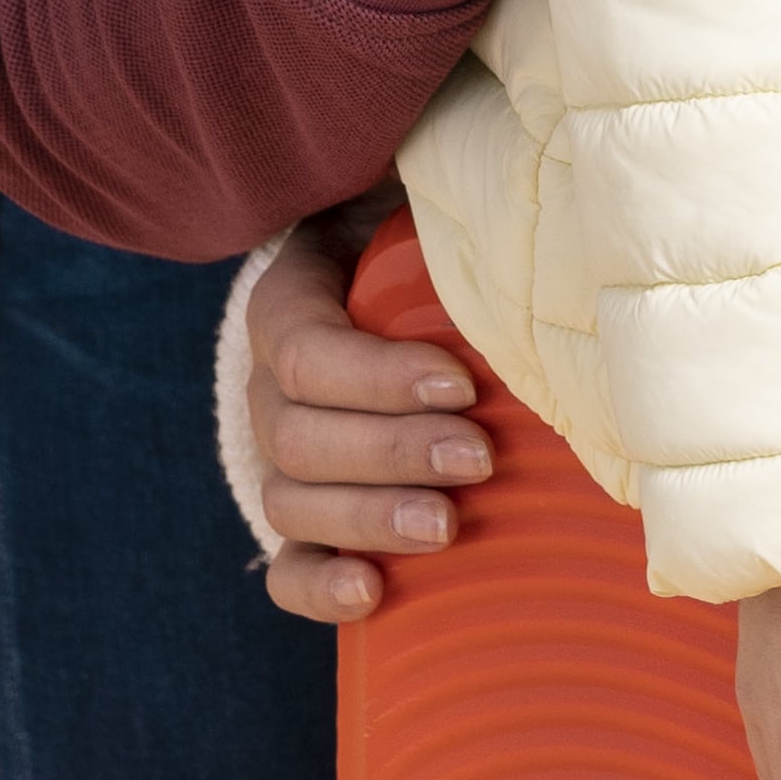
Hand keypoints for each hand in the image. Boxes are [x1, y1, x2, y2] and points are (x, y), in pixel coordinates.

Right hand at [243, 220, 489, 626]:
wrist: (409, 292)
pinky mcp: (308, 521)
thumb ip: (446, 192)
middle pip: (299, 437)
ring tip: (447, 526)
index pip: (302, 347)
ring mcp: (282, 460)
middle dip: (391, 453)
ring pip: (290, 504)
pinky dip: (319, 589)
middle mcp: (271, 387)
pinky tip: (372, 593)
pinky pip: (286, 567)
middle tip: (478, 458)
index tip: (461, 384)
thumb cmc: (424, 241)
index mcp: (289, 303)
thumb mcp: (423, 201)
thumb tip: (508, 186)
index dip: (375, 375)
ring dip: (369, 519)